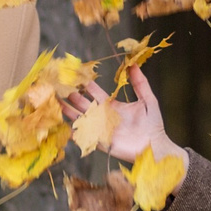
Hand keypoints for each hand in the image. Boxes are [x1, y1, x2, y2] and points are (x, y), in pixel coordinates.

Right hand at [60, 68, 182, 167]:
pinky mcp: (99, 142)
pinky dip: (73, 132)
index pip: (95, 92)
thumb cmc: (153, 124)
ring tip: (55, 102)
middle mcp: (103, 116)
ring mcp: (100, 129)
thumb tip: (134, 64)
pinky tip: (64, 127)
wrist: (155, 146)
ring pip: (80, 118)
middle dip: (72, 96)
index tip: (77, 74)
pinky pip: (83, 136)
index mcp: (112, 105)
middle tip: (60, 87)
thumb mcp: (148, 100)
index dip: (86, 84)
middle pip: (83, 104)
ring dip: (68, 110)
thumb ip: (140, 83)